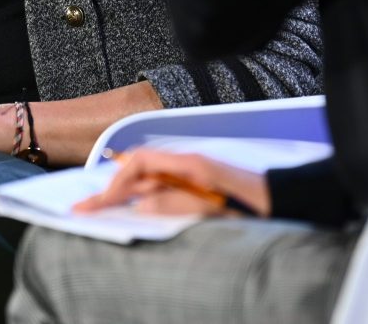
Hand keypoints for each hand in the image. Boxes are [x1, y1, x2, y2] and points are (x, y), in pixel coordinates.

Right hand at [73, 148, 270, 217]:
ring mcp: (191, 174)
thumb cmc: (255, 201)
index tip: (98, 200)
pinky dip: (141, 197)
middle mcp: (186, 164)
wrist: (282, 200)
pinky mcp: (196, 186)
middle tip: (85, 206)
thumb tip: (141, 205)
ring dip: (124, 193)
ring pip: (148, 180)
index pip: (139, 163)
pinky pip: (160, 188)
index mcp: (188, 162)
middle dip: (111, 188)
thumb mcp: (213, 205)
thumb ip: (175, 204)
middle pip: (139, 171)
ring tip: (99, 205)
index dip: (115, 181)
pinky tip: (133, 206)